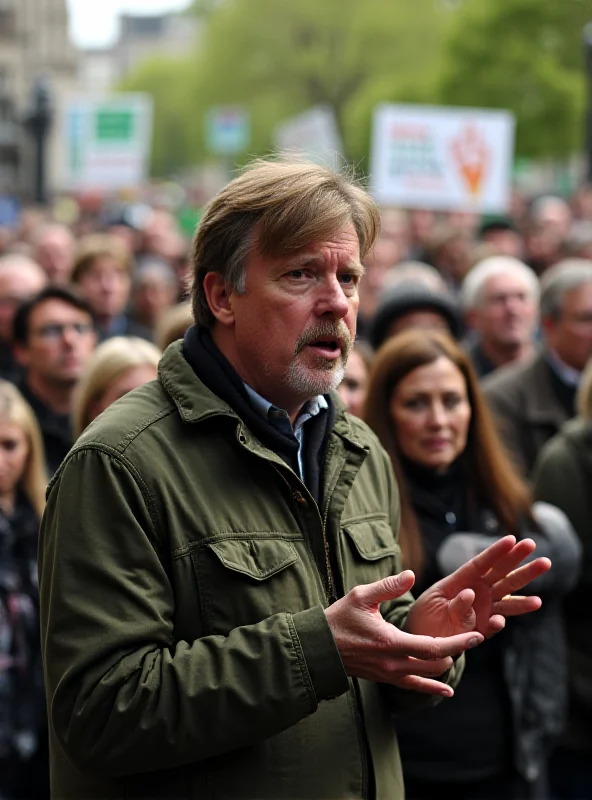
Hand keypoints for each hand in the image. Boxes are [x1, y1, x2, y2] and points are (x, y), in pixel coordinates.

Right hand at [325, 570, 482, 696]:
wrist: (319, 648)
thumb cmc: (338, 619)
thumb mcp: (361, 596)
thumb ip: (389, 586)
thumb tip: (412, 575)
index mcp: (390, 642)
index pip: (433, 647)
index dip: (458, 642)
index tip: (476, 636)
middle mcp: (393, 663)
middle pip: (435, 664)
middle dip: (457, 651)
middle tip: (475, 638)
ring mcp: (388, 674)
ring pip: (426, 677)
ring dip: (446, 666)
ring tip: (461, 654)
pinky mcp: (384, 678)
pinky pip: (413, 687)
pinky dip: (431, 688)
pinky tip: (446, 691)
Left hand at [405, 535, 550, 639]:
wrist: (420, 638)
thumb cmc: (426, 613)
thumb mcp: (433, 602)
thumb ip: (454, 602)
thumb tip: (470, 595)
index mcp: (463, 578)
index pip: (482, 562)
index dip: (496, 551)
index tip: (512, 539)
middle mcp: (478, 591)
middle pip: (501, 574)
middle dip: (518, 561)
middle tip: (533, 545)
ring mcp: (484, 610)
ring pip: (507, 599)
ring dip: (524, 598)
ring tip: (538, 601)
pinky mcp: (483, 629)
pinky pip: (493, 626)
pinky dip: (498, 624)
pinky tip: (500, 620)